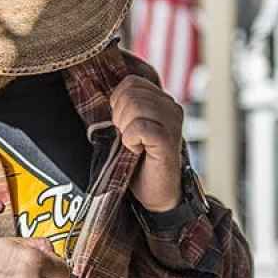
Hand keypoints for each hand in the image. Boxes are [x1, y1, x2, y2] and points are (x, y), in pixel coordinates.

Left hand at [110, 74, 182, 211]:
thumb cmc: (141, 163)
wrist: (157, 194)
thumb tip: (104, 92)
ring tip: (135, 145)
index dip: (118, 102)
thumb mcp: (130, 128)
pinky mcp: (169, 139)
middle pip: (130, 93)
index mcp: (162, 101)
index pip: (131, 82)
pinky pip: (139, 127)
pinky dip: (131, 140)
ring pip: (134, 106)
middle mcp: (172, 107)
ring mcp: (173, 122)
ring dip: (125, 130)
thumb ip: (125, 108)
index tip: (123, 125)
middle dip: (120, 117)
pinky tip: (138, 151)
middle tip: (129, 138)